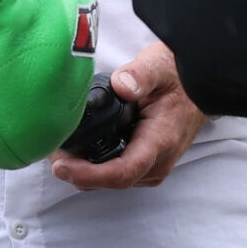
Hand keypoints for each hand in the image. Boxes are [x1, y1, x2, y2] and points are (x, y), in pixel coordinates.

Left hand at [50, 42, 205, 189]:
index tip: (62, 166)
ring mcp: (151, 165)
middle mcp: (157, 162)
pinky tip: (76, 149)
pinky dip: (94, 165)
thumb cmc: (177, 77)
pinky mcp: (144, 162)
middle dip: (78, 172)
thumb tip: (122, 86)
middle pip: (111, 181)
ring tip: (58, 149)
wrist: (197, 85)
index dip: (88, 174)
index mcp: (160, 142)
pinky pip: (116, 171)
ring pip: (111, 179)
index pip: (122, 172)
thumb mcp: (158, 66)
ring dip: (84, 169)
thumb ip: (140, 75)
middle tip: (49, 153)